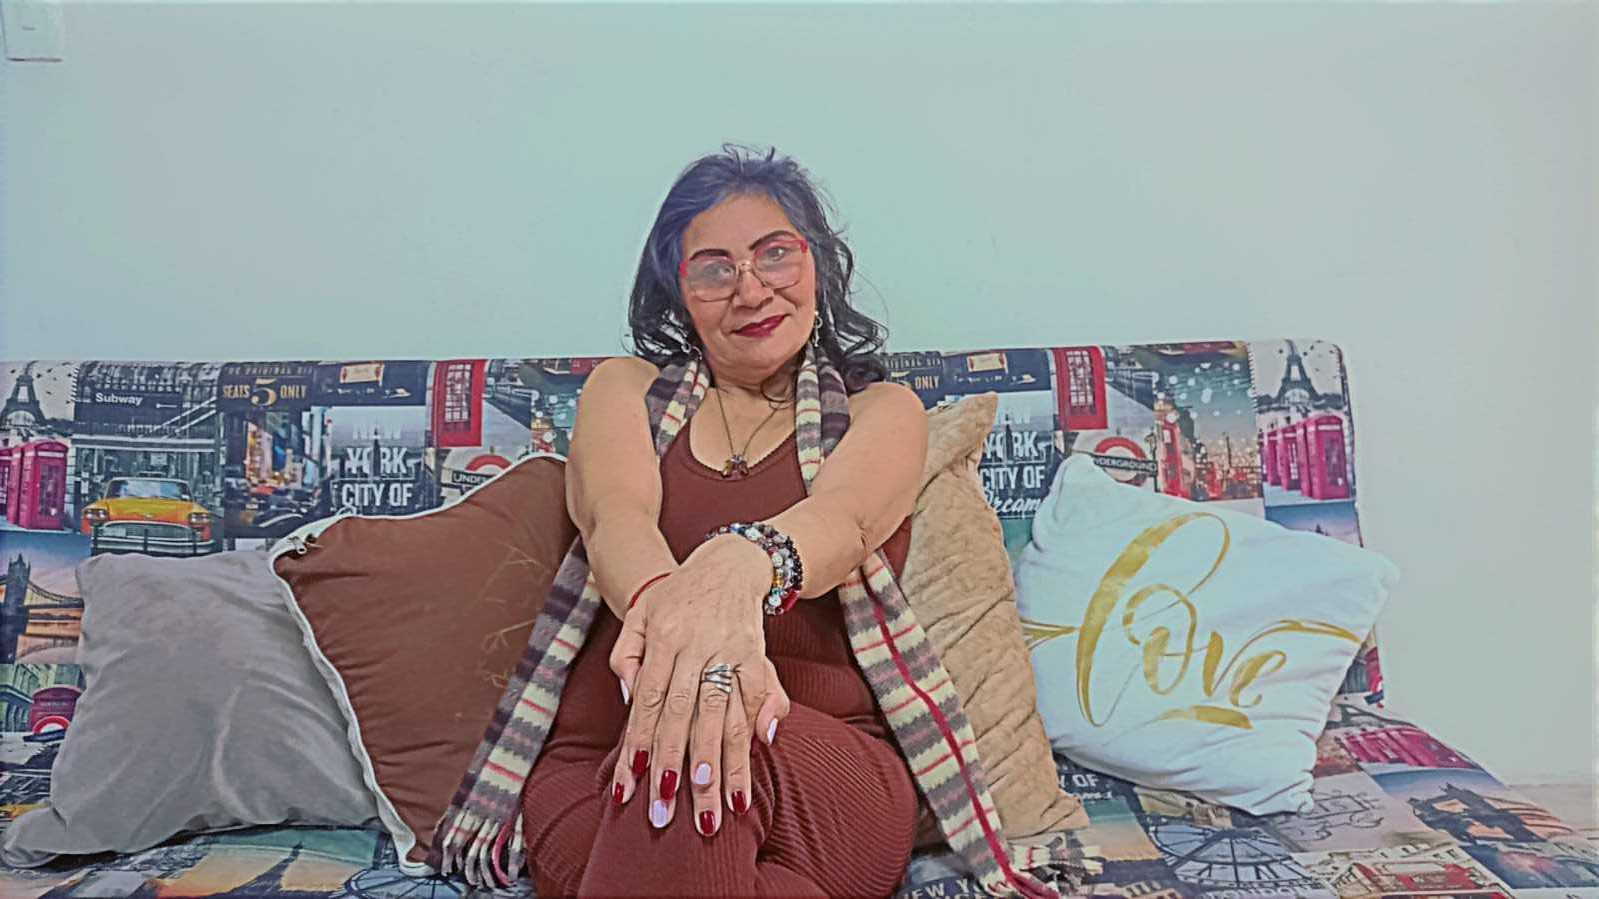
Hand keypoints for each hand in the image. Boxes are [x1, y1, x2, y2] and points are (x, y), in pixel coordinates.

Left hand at [607, 536, 790, 833]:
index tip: (635, 782)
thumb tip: (628, 699)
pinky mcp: (758, 654)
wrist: (728, 561)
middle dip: (678, 766)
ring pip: (725, 714)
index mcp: (662, 638)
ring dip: (722, 762)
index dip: (641, 742)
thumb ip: (627, 656)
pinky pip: (759, 693)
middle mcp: (696, 646)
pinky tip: (760, 755)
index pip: (648, 700)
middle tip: (672, 811)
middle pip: (685, 715)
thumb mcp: (639, 615)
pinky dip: (762, 723)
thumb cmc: (675, 597)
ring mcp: (730, 651)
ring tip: (720, 806)